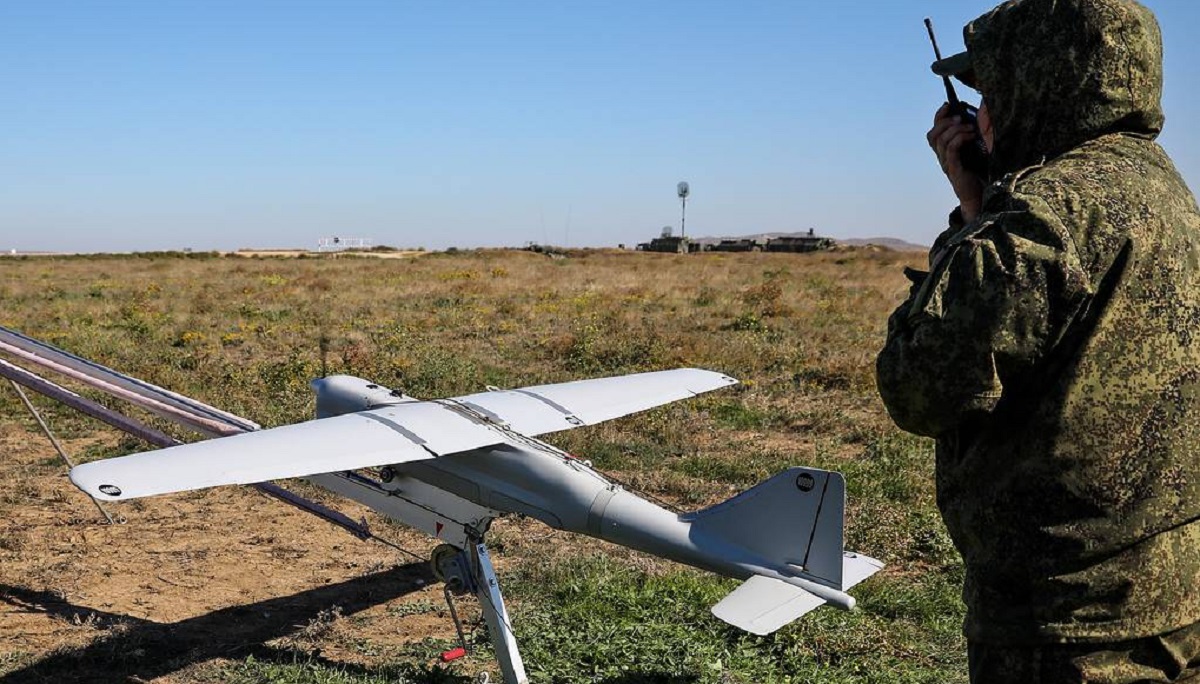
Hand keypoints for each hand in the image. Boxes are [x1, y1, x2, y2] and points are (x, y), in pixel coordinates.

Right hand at [927, 103, 983, 222]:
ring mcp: (946, 163)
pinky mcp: (954, 168)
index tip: (948, 105)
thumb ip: (972, 135)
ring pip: (941, 140)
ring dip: (955, 129)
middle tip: (960, 117)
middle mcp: (942, 157)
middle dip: (945, 122)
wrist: (981, 194)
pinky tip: (971, 136)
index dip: (938, 116)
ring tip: (970, 127)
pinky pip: (951, 149)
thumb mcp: (975, 149)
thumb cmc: (980, 171)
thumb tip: (978, 115)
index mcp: (944, 151)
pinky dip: (959, 138)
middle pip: (933, 135)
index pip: (934, 130)